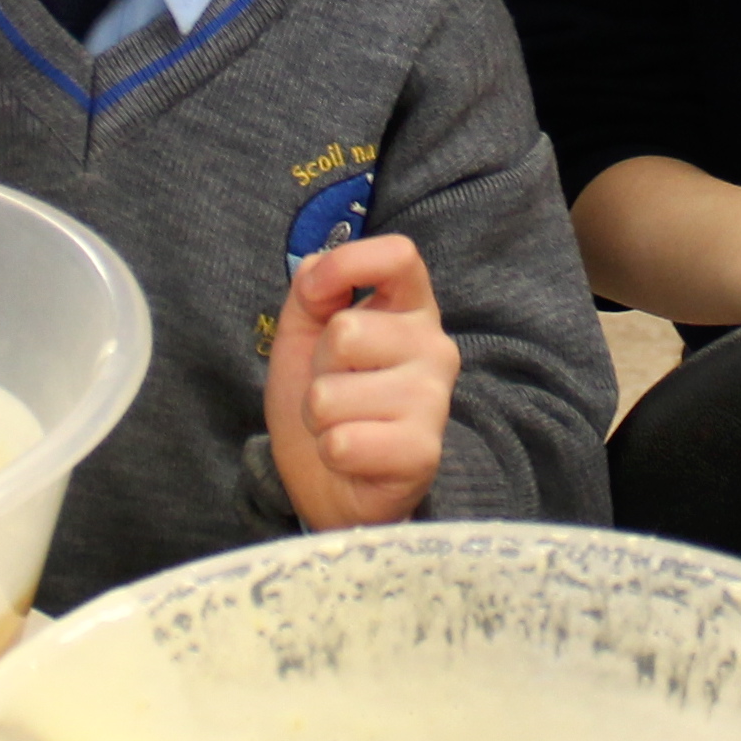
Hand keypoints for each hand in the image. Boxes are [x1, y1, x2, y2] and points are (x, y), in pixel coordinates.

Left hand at [264, 234, 458, 529]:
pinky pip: (342, 441)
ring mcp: (434, 401)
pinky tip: (354, 456)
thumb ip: (312, 290)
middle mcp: (435, 348)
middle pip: (346, 331)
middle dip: (319, 368)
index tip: (318, 294)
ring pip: (331, 393)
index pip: (399, 255)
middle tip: (336, 389)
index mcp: (411, 309)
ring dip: (319, 416)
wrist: (332, 484)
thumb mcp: (305, 334)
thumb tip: (318, 272)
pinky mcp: (423, 453)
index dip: (348, 264)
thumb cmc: (327, 400)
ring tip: (344, 424)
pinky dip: (330, 451)